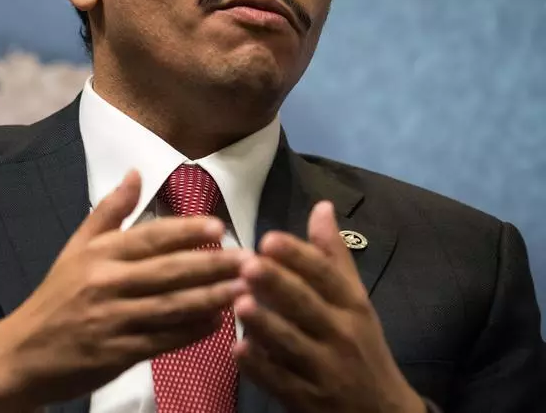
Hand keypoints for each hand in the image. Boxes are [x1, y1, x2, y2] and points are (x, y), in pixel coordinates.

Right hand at [0, 170, 249, 412]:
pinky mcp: (118, 354)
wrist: (24, 353)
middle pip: (167, 271)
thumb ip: (109, 211)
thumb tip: (136, 171)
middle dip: (212, 265)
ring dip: (211, 298)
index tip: (219, 227)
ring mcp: (112, 320)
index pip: (148, 237)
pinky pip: (164, 341)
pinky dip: (193, 332)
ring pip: (171, 307)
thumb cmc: (56, 297)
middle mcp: (105, 283)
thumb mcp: (75, 248)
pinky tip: (218, 325)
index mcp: (97, 254)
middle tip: (248, 260)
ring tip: (245, 290)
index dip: (185, 232)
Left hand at [233, 201, 423, 412]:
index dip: (299, 258)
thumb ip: (333, 257)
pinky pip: (281, 382)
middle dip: (279, 286)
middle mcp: (342, 335)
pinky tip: (239, 350)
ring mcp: (326, 370)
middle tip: (248, 265)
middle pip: (308, 307)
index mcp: (352, 306)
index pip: (327, 277)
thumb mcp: (355, 301)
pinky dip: (260, 368)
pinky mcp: (308, 400)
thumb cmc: (361, 348)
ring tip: (239, 303)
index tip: (270, 238)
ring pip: (292, 345)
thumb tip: (322, 206)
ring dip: (266, 325)